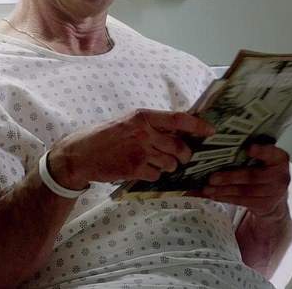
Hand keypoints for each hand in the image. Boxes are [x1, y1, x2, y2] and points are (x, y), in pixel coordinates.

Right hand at [49, 109, 214, 188]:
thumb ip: (151, 125)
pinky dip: (154, 176)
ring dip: (168, 167)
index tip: (211, 131)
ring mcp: (140, 151)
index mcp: (143, 116)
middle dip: (185, 155)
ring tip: (156, 164)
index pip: (179, 119)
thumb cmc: (105, 136)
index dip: (198, 126)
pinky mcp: (134, 169)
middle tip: (184, 158)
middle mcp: (144, 132)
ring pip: (170, 163)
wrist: (80, 154)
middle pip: (179, 146)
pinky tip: (142, 171)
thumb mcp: (128, 122)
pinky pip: (157, 176)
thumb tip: (178, 130)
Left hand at [200, 144, 290, 217]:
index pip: (271, 153)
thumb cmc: (264, 170)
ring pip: (245, 191)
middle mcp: (280, 176)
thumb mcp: (264, 158)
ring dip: (224, 190)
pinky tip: (214, 195)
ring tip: (208, 188)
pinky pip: (243, 201)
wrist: (276, 196)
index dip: (261, 151)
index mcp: (280, 158)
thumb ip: (252, 152)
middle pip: (252, 176)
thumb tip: (222, 145)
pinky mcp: (265, 205)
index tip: (248, 149)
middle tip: (212, 178)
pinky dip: (226, 198)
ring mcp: (274, 193)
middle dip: (230, 177)